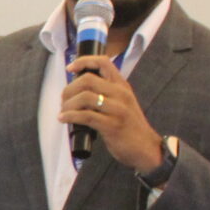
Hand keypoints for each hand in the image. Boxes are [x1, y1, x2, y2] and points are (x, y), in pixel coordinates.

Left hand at [59, 54, 164, 172]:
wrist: (146, 148)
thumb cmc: (129, 126)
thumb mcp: (122, 103)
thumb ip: (106, 94)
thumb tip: (77, 90)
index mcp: (122, 86)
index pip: (103, 62)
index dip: (83, 61)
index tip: (69, 68)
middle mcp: (121, 94)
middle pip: (87, 80)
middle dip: (69, 89)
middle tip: (63, 100)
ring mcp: (118, 109)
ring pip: (84, 97)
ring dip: (68, 105)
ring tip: (63, 112)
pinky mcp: (112, 125)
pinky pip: (85, 116)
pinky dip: (70, 117)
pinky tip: (63, 119)